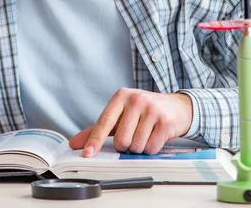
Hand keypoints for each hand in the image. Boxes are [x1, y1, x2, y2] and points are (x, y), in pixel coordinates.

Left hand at [68, 88, 192, 157]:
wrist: (176, 106)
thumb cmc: (143, 111)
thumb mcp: (120, 115)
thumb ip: (97, 129)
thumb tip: (75, 144)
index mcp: (121, 96)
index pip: (104, 122)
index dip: (95, 140)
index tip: (87, 154)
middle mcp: (136, 100)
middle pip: (121, 140)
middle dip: (125, 145)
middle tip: (132, 136)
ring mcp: (152, 110)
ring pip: (136, 146)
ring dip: (139, 148)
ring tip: (145, 134)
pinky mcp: (166, 122)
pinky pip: (151, 148)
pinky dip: (151, 149)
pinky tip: (155, 136)